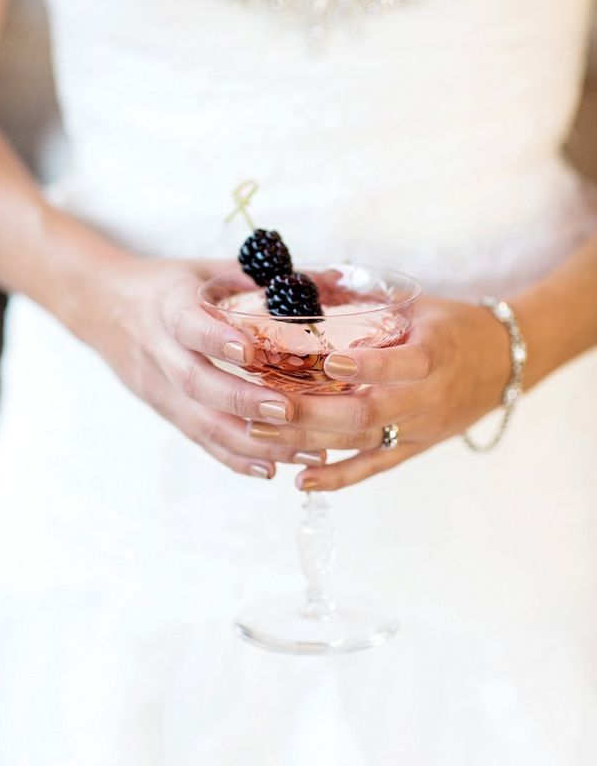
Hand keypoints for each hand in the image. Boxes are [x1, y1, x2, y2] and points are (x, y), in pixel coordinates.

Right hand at [83, 255, 324, 478]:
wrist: (101, 306)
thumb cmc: (168, 285)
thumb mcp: (206, 269)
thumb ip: (264, 277)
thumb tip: (340, 278)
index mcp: (168, 306)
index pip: (189, 326)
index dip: (218, 341)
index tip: (253, 351)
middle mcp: (160, 351)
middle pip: (197, 384)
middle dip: (244, 401)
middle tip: (289, 409)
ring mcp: (160, 388)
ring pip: (201, 422)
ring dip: (252, 440)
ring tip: (302, 450)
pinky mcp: (165, 411)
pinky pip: (200, 440)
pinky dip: (235, 458)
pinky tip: (272, 469)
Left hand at [247, 296, 510, 489]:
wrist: (502, 363)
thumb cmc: (451, 326)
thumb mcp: (419, 305)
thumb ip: (369, 304)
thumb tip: (303, 285)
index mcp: (437, 353)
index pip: (403, 365)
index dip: (367, 367)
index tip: (327, 363)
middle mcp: (430, 397)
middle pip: (370, 413)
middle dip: (315, 413)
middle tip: (268, 406)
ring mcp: (421, 428)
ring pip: (364, 442)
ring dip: (311, 441)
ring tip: (263, 433)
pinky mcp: (414, 448)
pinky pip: (374, 468)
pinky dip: (338, 477)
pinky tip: (302, 481)